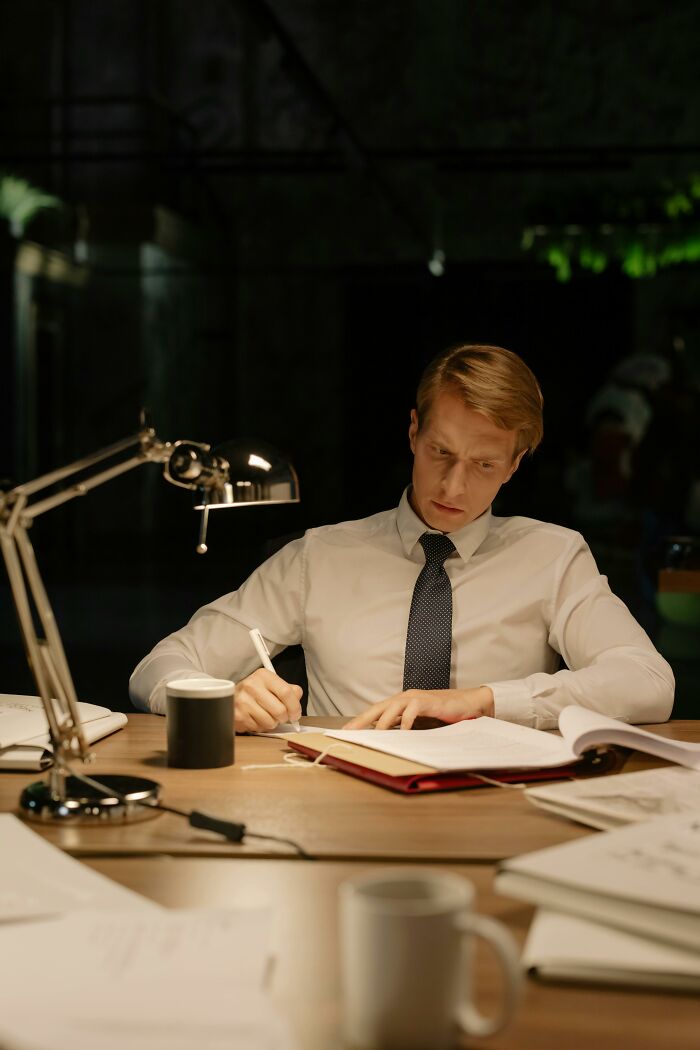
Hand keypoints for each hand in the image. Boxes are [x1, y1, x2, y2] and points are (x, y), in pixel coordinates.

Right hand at [234, 668, 302, 732]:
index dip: (295, 707)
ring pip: (270, 722)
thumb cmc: (256, 691)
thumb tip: (297, 698)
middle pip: (280, 710)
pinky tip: (256, 718)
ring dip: (272, 723)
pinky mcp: (238, 716)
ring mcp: (243, 701)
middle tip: (281, 716)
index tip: (296, 714)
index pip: (286, 692)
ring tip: (266, 716)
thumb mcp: (272, 684)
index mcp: (263, 675)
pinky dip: (261, 727)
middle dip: (284, 718)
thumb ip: (289, 690)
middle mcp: (251, 686)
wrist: (233, 697)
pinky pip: (258, 728)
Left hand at [343, 686, 494, 729]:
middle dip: (362, 719)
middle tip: (349, 730)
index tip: (346, 731)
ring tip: (374, 733)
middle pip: (379, 707)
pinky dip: (407, 719)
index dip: (361, 720)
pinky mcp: (430, 701)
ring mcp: (417, 698)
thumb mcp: (421, 722)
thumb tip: (387, 739)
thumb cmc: (444, 713)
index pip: (376, 711)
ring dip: (382, 720)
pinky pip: (414, 709)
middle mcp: (405, 698)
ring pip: (393, 706)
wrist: (469, 703)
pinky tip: (403, 730)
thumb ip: (404, 726)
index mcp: (401, 703)